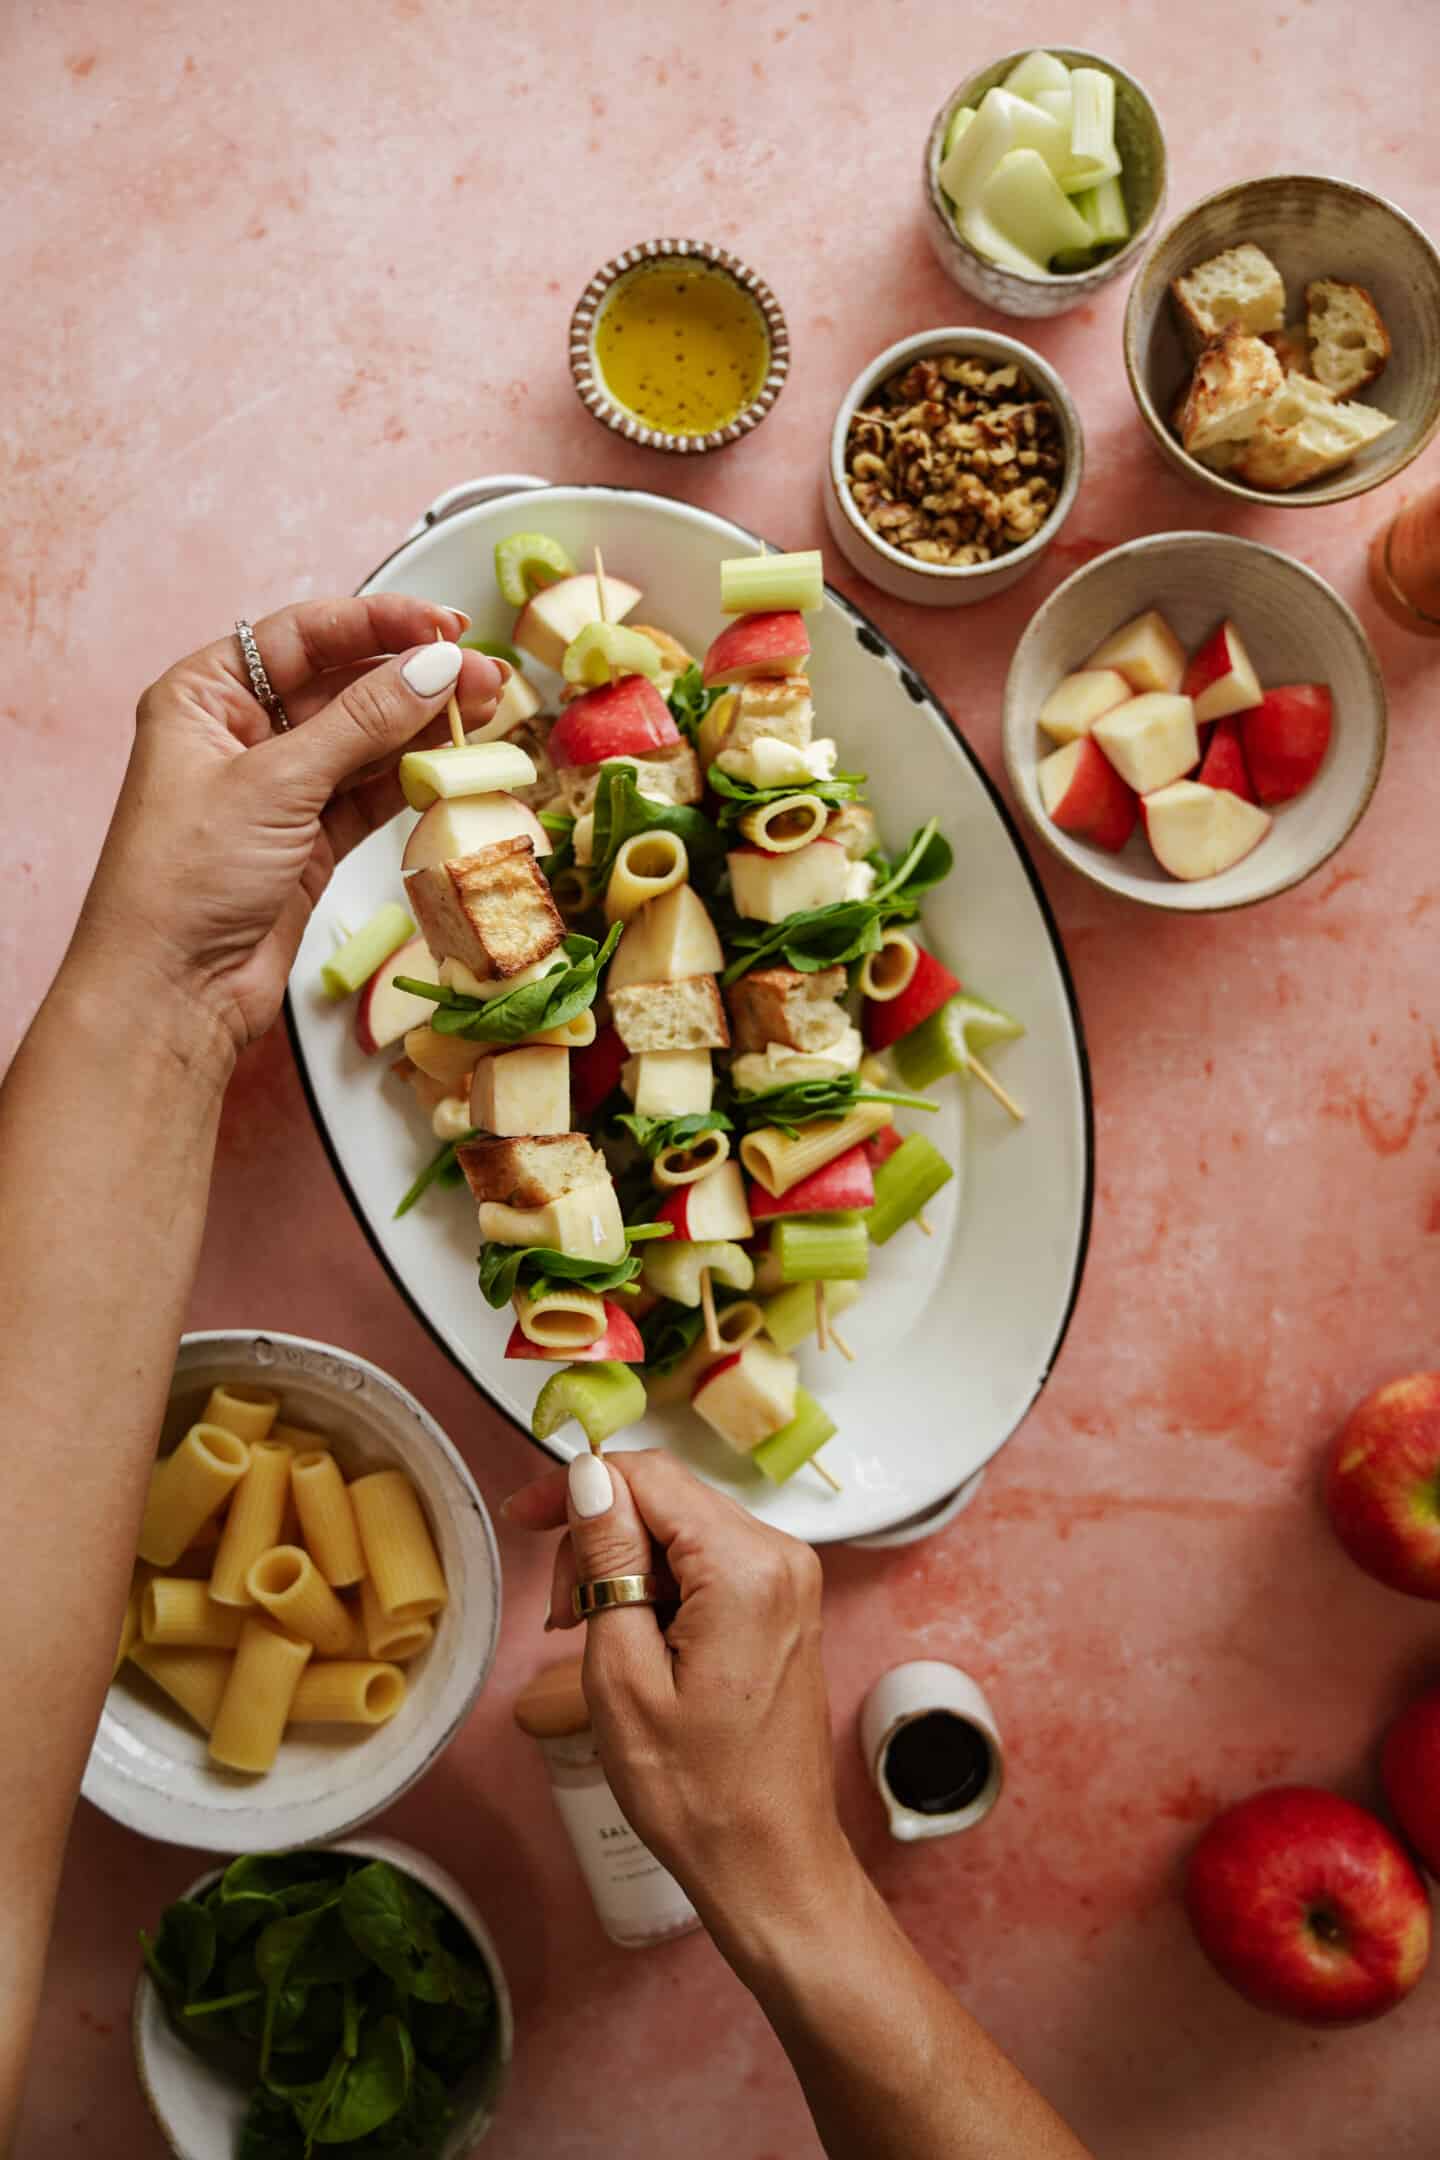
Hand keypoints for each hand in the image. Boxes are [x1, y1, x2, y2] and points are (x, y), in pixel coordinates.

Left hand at [78, 596, 506, 1058]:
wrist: (172, 992)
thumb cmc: (186, 878)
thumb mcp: (275, 783)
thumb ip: (362, 721)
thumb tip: (435, 666)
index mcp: (204, 696)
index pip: (303, 635)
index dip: (377, 624)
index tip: (444, 626)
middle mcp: (241, 734)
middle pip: (341, 683)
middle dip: (413, 677)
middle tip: (483, 675)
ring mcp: (279, 789)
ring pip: (365, 740)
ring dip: (423, 727)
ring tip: (487, 712)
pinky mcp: (309, 840)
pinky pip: (370, 793)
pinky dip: (412, 779)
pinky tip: (454, 763)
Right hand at [504, 1451, 853, 1954]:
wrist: (770, 1863)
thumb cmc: (698, 1793)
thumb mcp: (623, 1675)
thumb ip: (608, 1560)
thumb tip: (590, 1479)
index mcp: (746, 1567)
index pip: (649, 1476)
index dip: (576, 1485)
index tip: (523, 1517)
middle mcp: (781, 1558)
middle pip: (666, 1498)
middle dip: (599, 1538)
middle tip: (561, 1612)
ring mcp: (789, 1581)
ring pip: (683, 1529)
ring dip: (625, 1565)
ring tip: (591, 1636)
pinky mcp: (783, 1605)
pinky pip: (709, 1562)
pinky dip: (660, 1586)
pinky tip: (632, 1638)